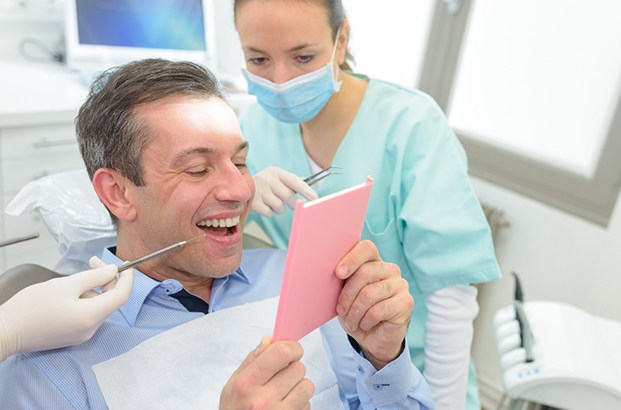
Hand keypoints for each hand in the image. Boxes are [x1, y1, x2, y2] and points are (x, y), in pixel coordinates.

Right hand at [0, 256, 133, 360]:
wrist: (6, 331)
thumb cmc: (33, 306)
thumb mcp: (66, 284)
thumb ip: (94, 277)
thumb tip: (114, 271)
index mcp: (92, 317)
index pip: (122, 296)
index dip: (127, 278)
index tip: (126, 264)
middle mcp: (91, 329)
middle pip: (110, 300)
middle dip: (106, 279)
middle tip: (93, 262)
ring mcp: (81, 335)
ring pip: (98, 306)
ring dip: (95, 288)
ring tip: (77, 277)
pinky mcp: (71, 336)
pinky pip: (87, 314)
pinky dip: (86, 299)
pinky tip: (71, 291)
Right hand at [220, 336, 313, 408]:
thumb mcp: (233, 385)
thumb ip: (252, 360)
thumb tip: (270, 340)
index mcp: (247, 384)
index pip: (282, 352)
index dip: (292, 348)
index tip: (290, 351)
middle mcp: (263, 400)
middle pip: (298, 368)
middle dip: (292, 369)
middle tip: (281, 378)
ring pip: (307, 386)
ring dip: (298, 387)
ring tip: (283, 394)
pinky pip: (308, 405)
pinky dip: (300, 404)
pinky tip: (285, 408)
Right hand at [252, 167, 317, 216]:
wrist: (240, 187)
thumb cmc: (266, 185)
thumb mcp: (277, 178)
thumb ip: (293, 181)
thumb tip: (310, 185)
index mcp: (276, 172)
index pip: (294, 180)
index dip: (305, 190)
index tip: (315, 198)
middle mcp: (267, 178)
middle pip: (287, 195)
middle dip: (293, 203)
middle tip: (292, 205)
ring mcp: (258, 190)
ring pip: (279, 206)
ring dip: (279, 209)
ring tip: (273, 203)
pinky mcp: (252, 201)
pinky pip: (269, 212)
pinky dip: (270, 212)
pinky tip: (265, 206)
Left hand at [334, 240, 412, 368]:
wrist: (373, 338)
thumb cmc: (356, 312)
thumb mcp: (344, 295)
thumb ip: (342, 280)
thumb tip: (330, 270)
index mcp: (373, 261)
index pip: (366, 248)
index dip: (352, 258)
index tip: (338, 274)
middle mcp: (390, 269)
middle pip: (365, 272)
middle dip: (347, 294)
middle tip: (340, 310)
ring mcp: (400, 284)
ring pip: (369, 293)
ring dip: (355, 312)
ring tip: (352, 322)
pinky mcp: (406, 302)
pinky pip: (379, 310)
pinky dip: (366, 321)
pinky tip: (365, 325)